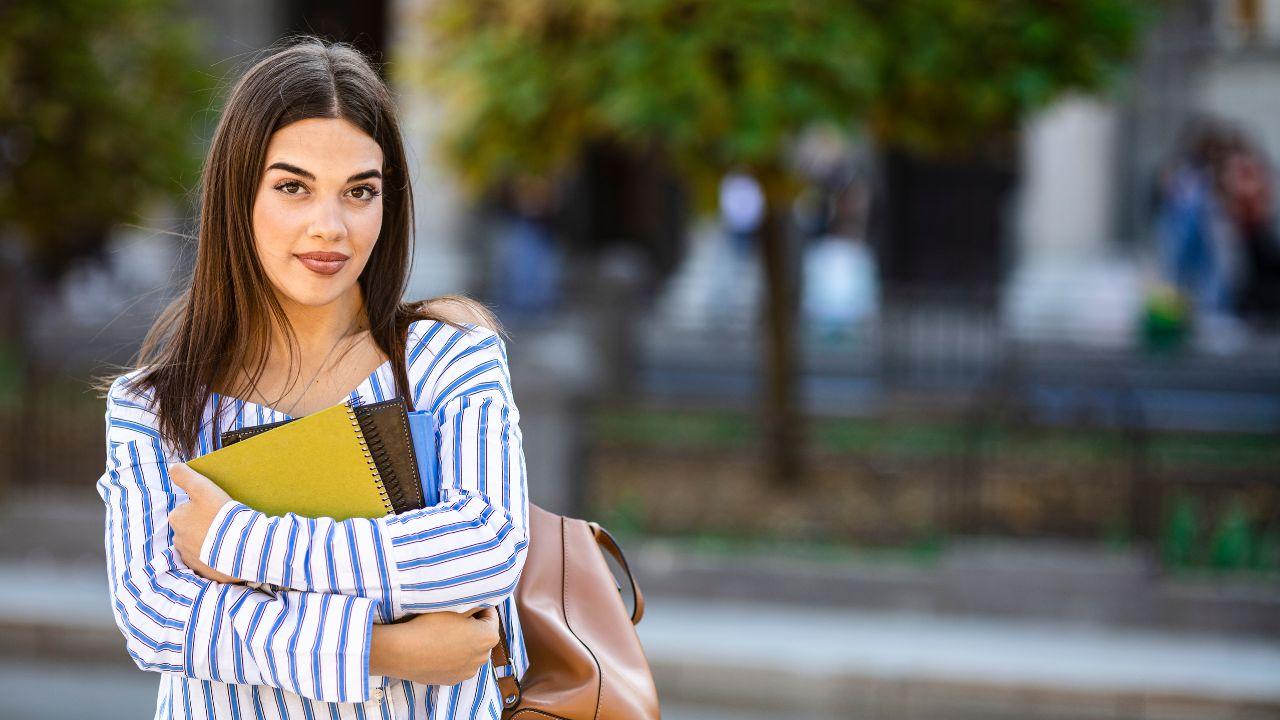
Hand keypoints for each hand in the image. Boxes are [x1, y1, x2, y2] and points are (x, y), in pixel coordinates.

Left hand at [167, 462, 241, 584]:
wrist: (241, 546)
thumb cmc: (221, 514)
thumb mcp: (203, 488)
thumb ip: (185, 476)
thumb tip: (173, 467)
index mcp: (177, 518)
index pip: (186, 510)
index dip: (202, 508)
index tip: (217, 509)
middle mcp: (178, 539)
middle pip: (191, 529)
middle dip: (203, 526)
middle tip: (224, 523)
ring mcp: (190, 557)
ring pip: (198, 545)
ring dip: (208, 542)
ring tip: (228, 538)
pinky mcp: (203, 571)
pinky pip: (207, 561)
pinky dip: (214, 557)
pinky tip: (228, 552)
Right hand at [371, 607, 499, 685]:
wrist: (404, 652)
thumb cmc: (430, 625)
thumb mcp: (455, 606)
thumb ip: (474, 604)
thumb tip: (481, 603)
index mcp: (488, 637)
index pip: (491, 616)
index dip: (479, 607)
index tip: (467, 604)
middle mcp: (483, 657)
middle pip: (482, 636)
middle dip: (473, 627)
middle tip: (455, 618)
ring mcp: (468, 671)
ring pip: (471, 652)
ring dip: (464, 643)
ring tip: (446, 634)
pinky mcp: (453, 680)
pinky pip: (459, 664)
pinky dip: (454, 657)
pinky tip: (439, 649)